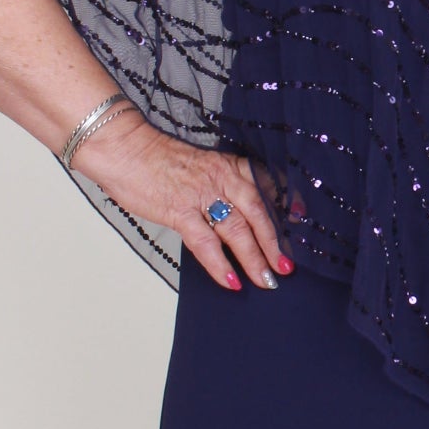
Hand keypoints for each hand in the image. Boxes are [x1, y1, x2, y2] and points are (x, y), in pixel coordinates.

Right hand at [73, 111, 292, 293]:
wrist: (125, 148)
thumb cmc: (159, 159)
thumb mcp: (202, 166)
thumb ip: (223, 186)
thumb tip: (239, 216)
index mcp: (230, 166)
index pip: (268, 186)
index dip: (289, 206)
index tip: (303, 224)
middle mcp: (222, 178)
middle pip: (258, 213)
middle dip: (275, 243)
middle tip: (287, 267)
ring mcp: (201, 194)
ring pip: (237, 230)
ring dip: (254, 258)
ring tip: (266, 280)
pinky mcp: (180, 210)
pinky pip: (205, 242)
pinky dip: (219, 264)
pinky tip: (230, 280)